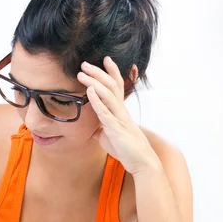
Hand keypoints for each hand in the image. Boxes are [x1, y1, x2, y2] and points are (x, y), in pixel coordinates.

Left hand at [77, 56, 159, 175]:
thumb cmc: (126, 149)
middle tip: (85, 63)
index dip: (111, 71)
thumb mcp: (110, 136)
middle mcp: (121, 110)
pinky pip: (105, 111)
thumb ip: (102, 129)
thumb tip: (93, 129)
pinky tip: (89, 91)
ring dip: (94, 82)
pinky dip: (96, 100)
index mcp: (121, 110)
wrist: (140, 162)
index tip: (104, 59)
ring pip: (108, 94)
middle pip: (111, 85)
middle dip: (98, 72)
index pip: (117, 85)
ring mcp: (119, 118)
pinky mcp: (115, 128)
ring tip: (82, 73)